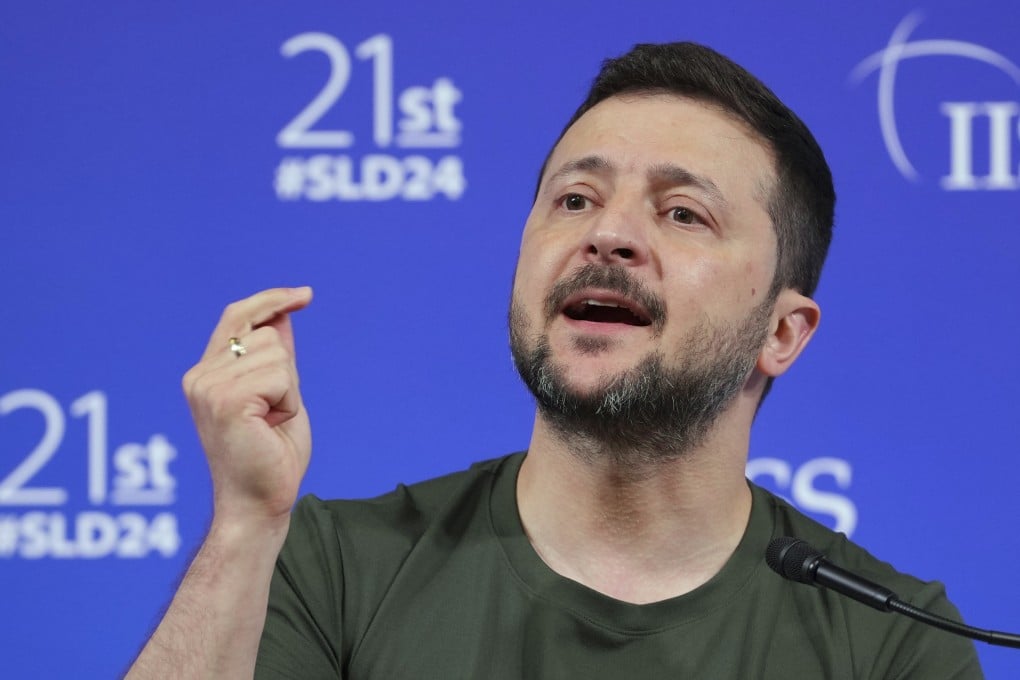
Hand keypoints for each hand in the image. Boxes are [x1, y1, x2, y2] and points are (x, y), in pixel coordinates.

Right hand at [182, 287, 313, 526]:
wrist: (260, 503)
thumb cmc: (271, 456)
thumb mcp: (279, 396)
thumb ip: (275, 358)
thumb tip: (283, 316)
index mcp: (206, 374)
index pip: (237, 317)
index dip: (270, 300)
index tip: (304, 295)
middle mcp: (200, 376)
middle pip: (268, 336)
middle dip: (287, 374)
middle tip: (273, 416)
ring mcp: (208, 387)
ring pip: (278, 355)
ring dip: (289, 391)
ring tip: (270, 424)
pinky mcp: (226, 400)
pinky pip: (281, 376)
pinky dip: (290, 402)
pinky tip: (272, 427)